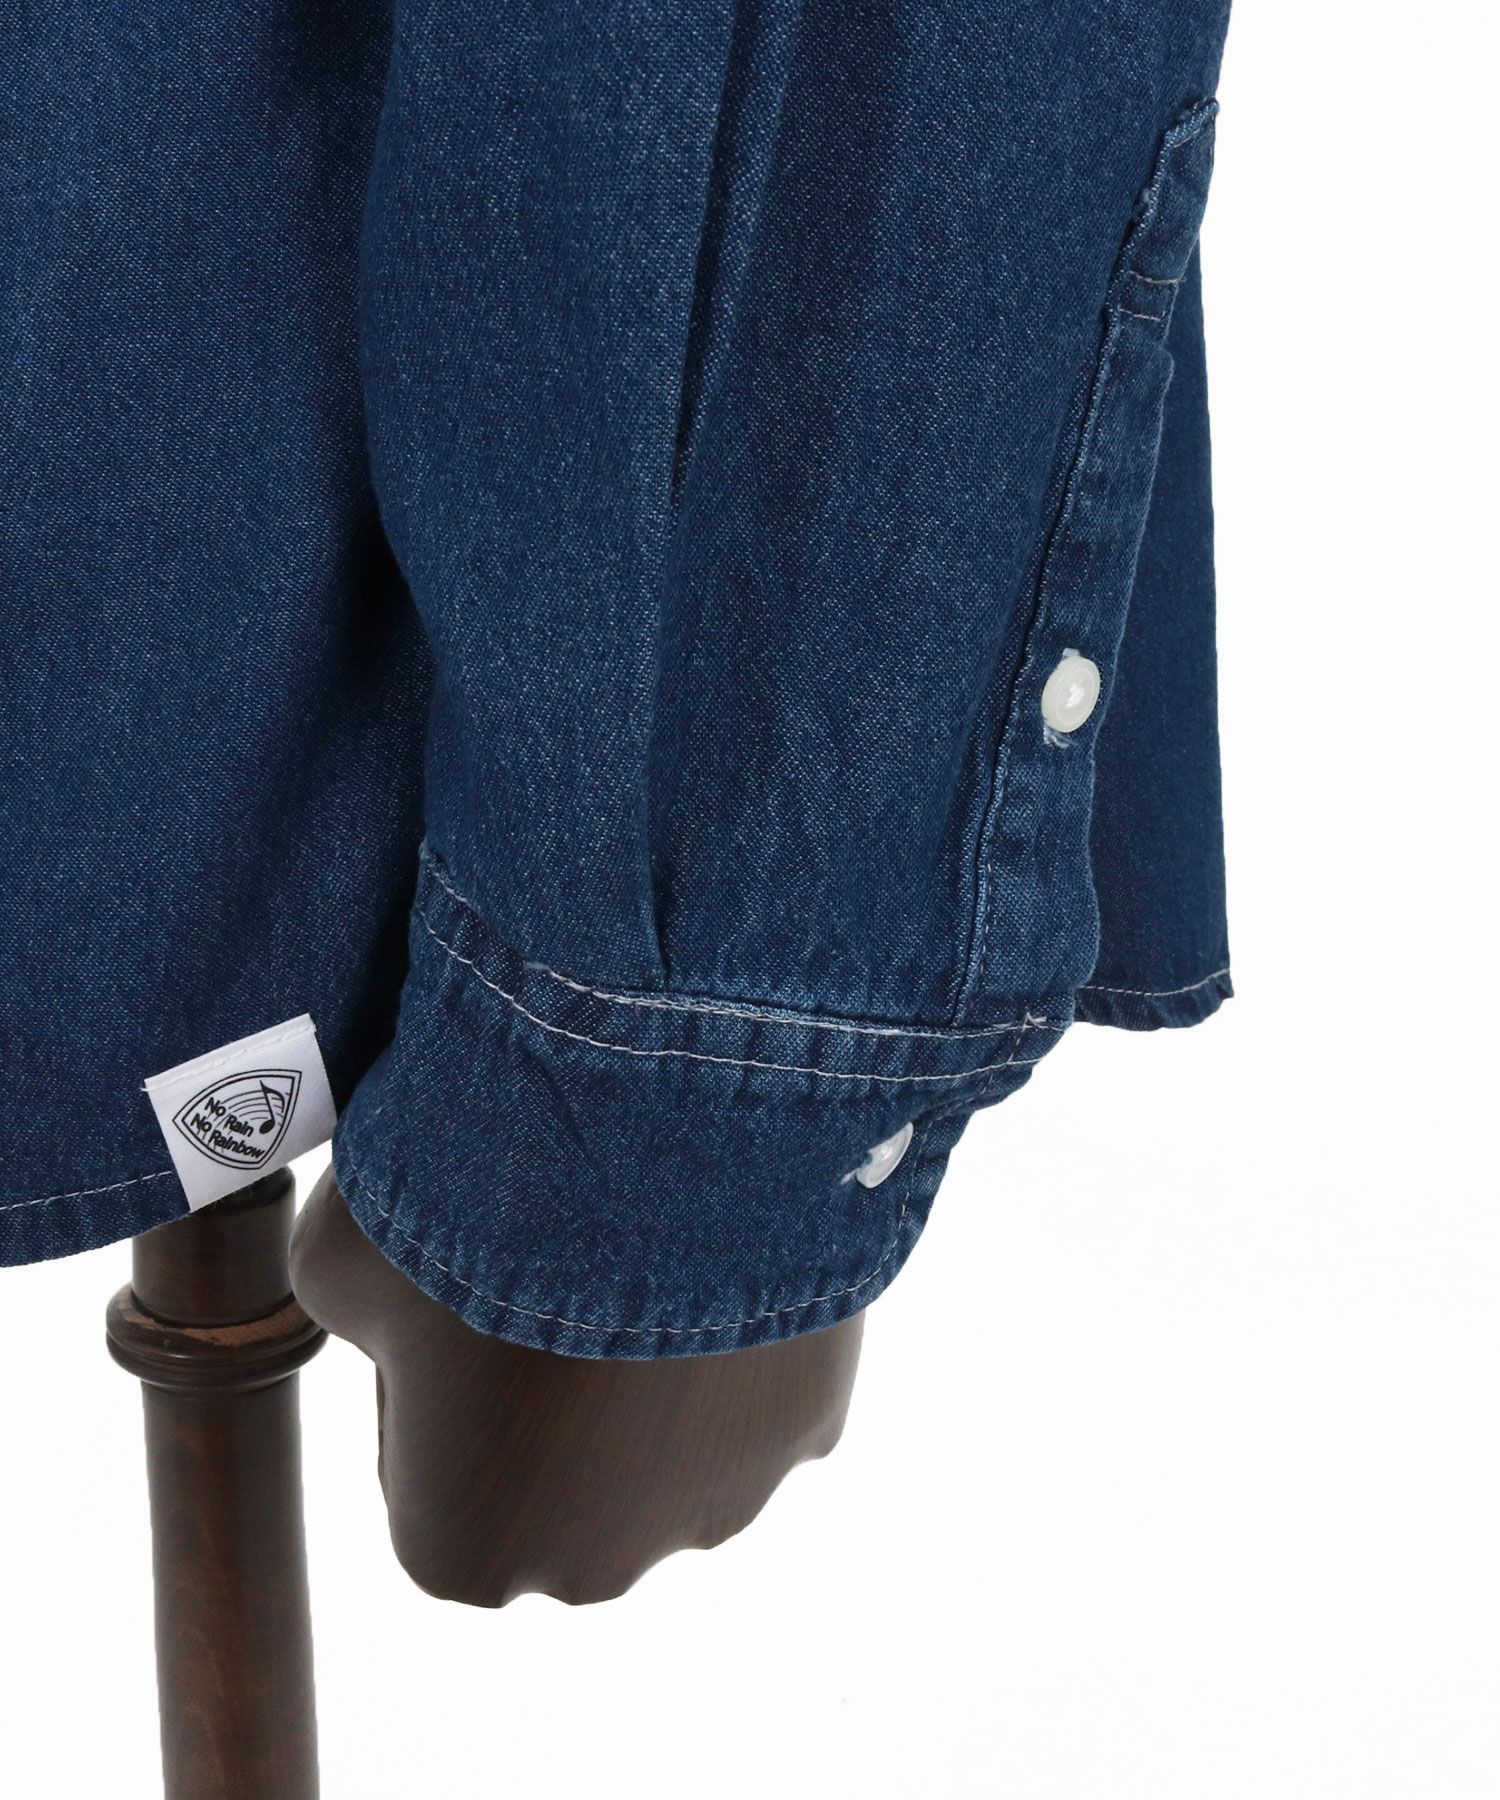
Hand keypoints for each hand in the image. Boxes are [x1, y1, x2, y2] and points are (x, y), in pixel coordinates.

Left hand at [290, 1170, 863, 1605]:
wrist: (649, 1125)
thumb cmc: (468, 1206)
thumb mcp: (337, 1257)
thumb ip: (349, 1316)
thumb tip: (389, 1316)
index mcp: (464, 1550)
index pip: (429, 1471)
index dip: (432, 1374)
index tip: (449, 1290)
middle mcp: (598, 1564)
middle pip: (553, 1476)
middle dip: (544, 1395)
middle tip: (540, 1265)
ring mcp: (720, 1496)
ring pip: (662, 1438)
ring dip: (643, 1368)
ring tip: (628, 1245)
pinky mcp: (811, 1419)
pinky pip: (752, 1386)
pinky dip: (733, 1332)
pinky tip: (707, 1251)